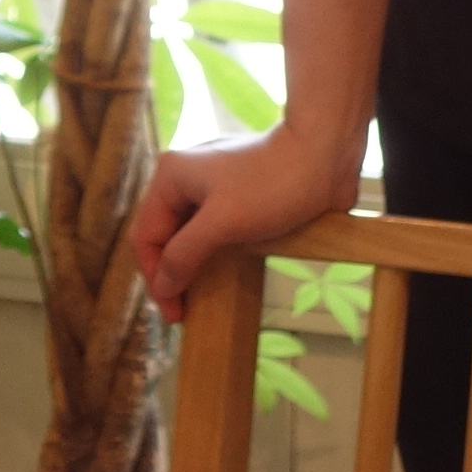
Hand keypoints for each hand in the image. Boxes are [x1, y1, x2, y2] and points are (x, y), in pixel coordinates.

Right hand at [131, 124, 360, 315]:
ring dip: (189, 266)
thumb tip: (161, 287)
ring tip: (197, 299)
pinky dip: (210, 254)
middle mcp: (184, 178)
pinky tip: (217, 275)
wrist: (325, 156)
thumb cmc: (272, 186)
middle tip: (183, 313)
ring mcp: (211, 186)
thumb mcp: (222, 223)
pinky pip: (212, 230)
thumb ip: (184, 254)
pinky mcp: (235, 195)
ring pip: (187, 234)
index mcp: (171, 176)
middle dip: (170, 274)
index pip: (146, 236)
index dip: (156, 278)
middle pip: (163, 236)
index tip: (175, 315)